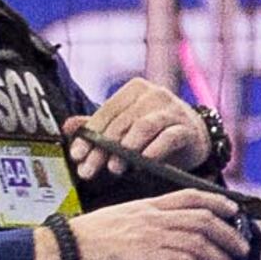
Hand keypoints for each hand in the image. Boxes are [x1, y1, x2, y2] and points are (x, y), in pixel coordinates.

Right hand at [53, 193, 250, 259]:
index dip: (216, 201)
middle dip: (228, 235)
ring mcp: (149, 235)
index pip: (189, 196)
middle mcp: (152, 216)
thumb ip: (143, 225)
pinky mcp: (144, 256)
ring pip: (198, 243)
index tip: (233, 212)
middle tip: (241, 250)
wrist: (62, 250)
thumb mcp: (118, 222)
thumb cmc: (85, 241)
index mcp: (146, 205)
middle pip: (202, 220)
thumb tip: (162, 239)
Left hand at [65, 79, 210, 175]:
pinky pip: (167, 138)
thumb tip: (67, 127)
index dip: (88, 135)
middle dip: (103, 148)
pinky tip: (143, 163)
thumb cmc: (155, 131)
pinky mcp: (186, 128)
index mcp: (134, 90)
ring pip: (143, 127)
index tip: (77, 156)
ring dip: (126, 150)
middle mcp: (153, 94)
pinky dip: (153, 151)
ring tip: (114, 168)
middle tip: (91, 169)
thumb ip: (98, 126)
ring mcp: (172, 109)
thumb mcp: (125, 126)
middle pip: (121, 122)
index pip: (106, 112)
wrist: (194, 136)